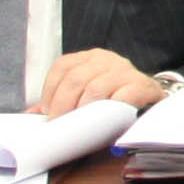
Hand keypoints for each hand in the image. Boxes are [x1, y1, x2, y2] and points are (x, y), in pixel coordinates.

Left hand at [31, 49, 163, 115]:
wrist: (152, 100)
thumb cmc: (114, 99)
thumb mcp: (86, 95)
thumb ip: (62, 102)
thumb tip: (30, 115)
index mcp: (90, 58)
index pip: (63, 67)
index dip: (50, 91)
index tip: (47, 113)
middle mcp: (107, 59)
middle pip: (76, 78)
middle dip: (63, 104)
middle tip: (59, 124)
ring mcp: (125, 70)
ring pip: (96, 87)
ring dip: (84, 110)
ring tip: (79, 125)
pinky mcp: (142, 85)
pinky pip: (123, 95)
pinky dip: (111, 108)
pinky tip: (104, 118)